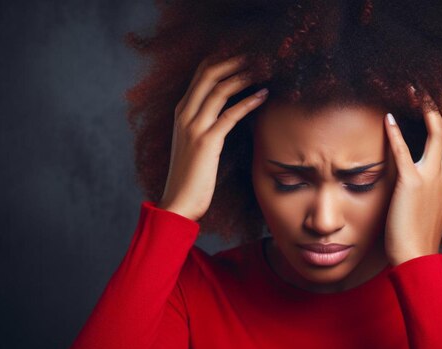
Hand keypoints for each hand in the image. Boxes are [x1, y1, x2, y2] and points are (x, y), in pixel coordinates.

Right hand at [156, 54, 268, 221]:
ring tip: (263, 69)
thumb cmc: (190, 176)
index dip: (222, 60)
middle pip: (208, 74)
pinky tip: (263, 95)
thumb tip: (226, 112)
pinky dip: (248, 102)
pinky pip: (229, 115)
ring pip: (219, 89)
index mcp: (181, 112)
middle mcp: (184, 114)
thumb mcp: (193, 143)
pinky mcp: (206, 142)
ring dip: (243, 76)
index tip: (244, 54)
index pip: (200, 74)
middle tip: (257, 55)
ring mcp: (193, 127)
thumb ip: (204, 124)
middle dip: (234, 60)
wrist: (178, 202)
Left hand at [384, 91, 441, 265]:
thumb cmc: (423, 227)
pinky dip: (396, 132)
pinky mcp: (412, 183)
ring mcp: (434, 176)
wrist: (418, 254)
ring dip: (426, 104)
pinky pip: (404, 151)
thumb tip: (427, 160)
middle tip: (429, 78)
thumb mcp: (438, 198)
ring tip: (413, 87)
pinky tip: (387, 117)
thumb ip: (437, 176)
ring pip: (438, 128)